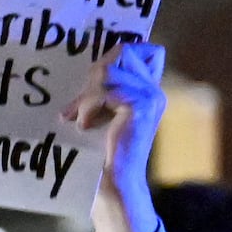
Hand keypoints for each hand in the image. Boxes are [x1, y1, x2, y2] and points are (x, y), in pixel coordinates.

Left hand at [72, 42, 166, 231]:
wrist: (113, 182)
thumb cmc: (102, 152)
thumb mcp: (103, 113)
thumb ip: (104, 91)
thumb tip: (90, 69)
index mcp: (148, 91)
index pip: (144, 49)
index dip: (118, 54)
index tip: (93, 77)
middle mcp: (154, 91)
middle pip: (123, 53)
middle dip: (95, 74)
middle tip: (77, 104)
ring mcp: (150, 97)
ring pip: (110, 72)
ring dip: (88, 94)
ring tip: (79, 116)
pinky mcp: (140, 106)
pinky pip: (107, 89)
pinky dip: (89, 105)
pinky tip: (84, 125)